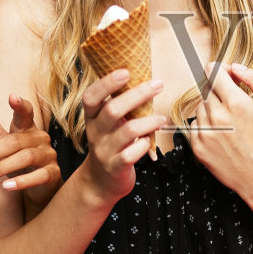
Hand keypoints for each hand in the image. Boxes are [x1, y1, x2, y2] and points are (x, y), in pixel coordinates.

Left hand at [0, 94, 61, 203]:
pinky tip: (6, 186)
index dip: (20, 105)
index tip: (12, 97)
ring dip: (1, 168)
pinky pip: (39, 176)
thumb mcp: (1, 140)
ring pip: (26, 158)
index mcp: (27, 127)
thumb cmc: (18, 159)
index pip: (25, 113)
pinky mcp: (54, 174)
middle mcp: (40, 138)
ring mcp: (48, 155)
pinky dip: (22, 181)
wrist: (40, 186)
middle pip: (14, 141)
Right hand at [77, 70, 165, 205]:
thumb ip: (119, 107)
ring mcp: (104, 151)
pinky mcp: (115, 166)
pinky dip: (144, 145)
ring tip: (161, 119)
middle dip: (137, 94)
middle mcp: (95, 133)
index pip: (91, 97)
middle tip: (157, 85)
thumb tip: (142, 80)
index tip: (126, 71)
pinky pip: (132, 153)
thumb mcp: (107, 125)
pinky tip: (149, 142)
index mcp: (91, 118)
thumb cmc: (111, 145)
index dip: (106, 83)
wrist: (100, 182)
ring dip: (149, 121)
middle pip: (113, 109)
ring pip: (128, 131)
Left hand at [187, 62, 252, 206]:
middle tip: (234, 103)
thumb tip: (236, 68)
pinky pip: (195, 125)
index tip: (228, 76)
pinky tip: (223, 135)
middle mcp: (217, 116)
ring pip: (200, 106)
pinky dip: (206, 125)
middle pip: (207, 88)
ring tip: (231, 122)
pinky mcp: (198, 148)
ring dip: (212, 108)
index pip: (213, 71)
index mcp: (236, 102)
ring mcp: (205, 133)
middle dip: (219, 90)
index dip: (221, 70)